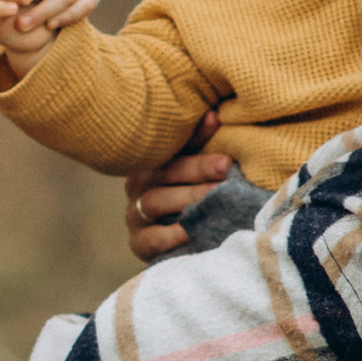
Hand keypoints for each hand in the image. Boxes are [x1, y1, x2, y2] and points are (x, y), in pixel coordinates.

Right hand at [125, 138, 232, 260]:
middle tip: (225, 167)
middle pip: (163, 172)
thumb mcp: (200, 170)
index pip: (171, 145)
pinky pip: (151, 238)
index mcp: (154, 161)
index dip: (195, 138)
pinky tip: (192, 230)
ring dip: (187, 198)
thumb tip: (213, 115)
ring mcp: (135, 214)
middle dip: (196, 169)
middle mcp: (138, 184)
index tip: (217, 128)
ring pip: (154, 201)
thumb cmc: (196, 198)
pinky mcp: (138, 242)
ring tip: (214, 197)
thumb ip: (202, 144)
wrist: (185, 245)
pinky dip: (171, 234)